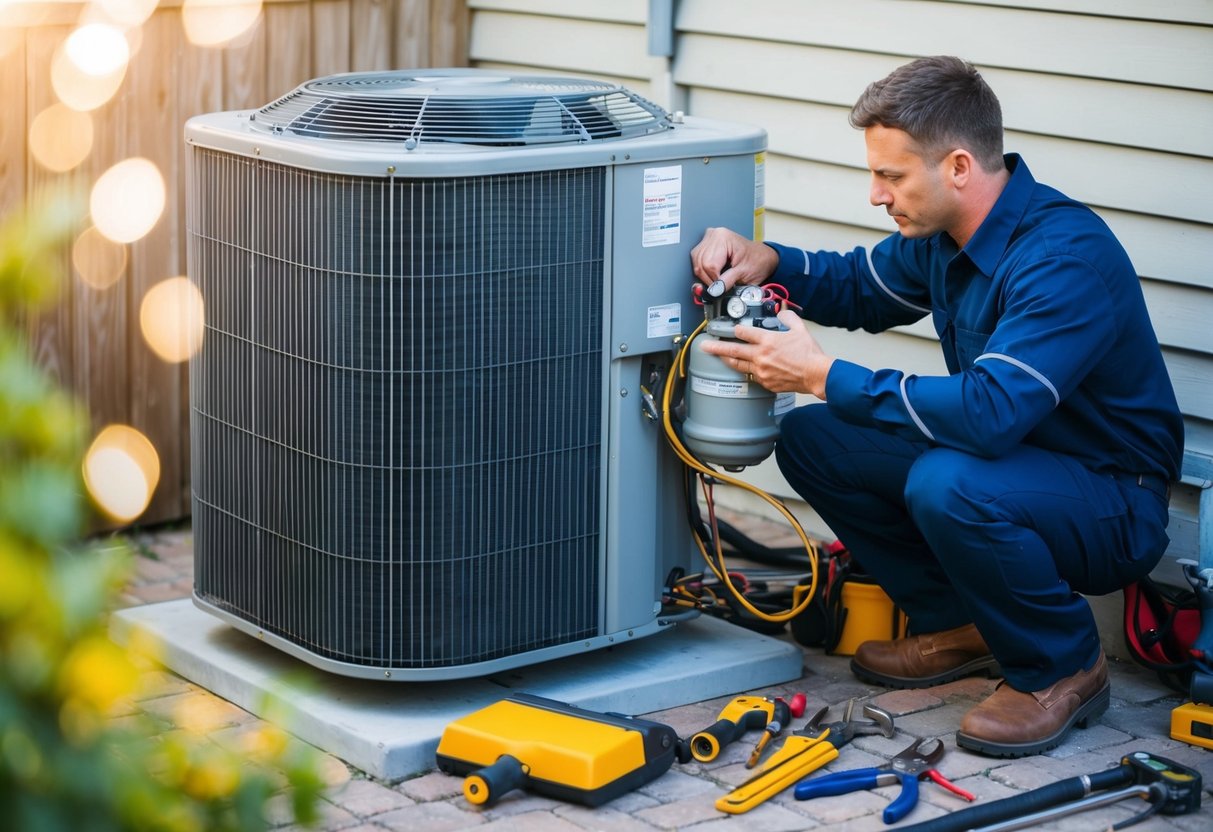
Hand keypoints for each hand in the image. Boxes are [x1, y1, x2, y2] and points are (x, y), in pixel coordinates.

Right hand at [691, 227, 778, 289]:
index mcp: (723, 238)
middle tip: (721, 285)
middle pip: (700, 264)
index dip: (715, 280)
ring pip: (697, 264)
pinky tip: (713, 273)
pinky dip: (703, 271)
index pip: (710, 265)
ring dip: (705, 276)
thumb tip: (715, 290)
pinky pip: (697, 261)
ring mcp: (708, 239)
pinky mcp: (706, 244)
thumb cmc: (757, 261)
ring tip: (718, 279)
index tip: (722, 287)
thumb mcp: (744, 273)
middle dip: (709, 279)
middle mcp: (713, 235)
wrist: (762, 257)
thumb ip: (728, 281)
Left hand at [699, 310, 835, 398]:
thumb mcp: (800, 329)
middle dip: (716, 347)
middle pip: (733, 351)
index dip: (735, 329)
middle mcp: (760, 356)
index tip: (730, 329)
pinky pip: (751, 376)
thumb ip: (787, 318)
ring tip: (718, 357)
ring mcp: (761, 371)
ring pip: (738, 365)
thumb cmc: (809, 354)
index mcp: (767, 341)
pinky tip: (744, 368)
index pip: (743, 332)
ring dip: (727, 360)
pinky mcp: (765, 382)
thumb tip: (781, 313)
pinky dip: (747, 371)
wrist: (816, 374)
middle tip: (705, 346)